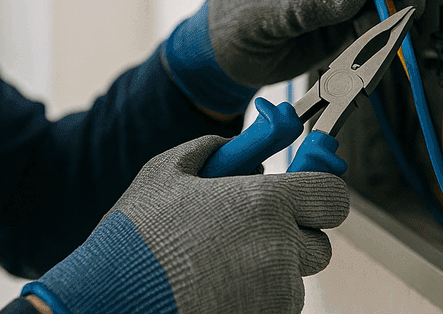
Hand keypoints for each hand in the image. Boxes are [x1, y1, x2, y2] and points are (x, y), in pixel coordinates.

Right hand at [24, 136, 348, 313]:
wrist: (110, 296)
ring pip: (294, 278)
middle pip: (319, 242)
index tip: (302, 190)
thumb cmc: (136, 235)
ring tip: (216, 261)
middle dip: (293, 233)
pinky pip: (274, 303)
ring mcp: (274, 295)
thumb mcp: (168, 171)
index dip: (317, 191)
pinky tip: (213, 285)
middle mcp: (280, 252)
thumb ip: (214, 149)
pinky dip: (254, 295)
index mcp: (265, 204)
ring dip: (269, 267)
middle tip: (251, 228)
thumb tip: (241, 145)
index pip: (332, 196)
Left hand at [209, 0, 423, 88]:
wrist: (221, 65)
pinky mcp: (344, 8)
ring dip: (394, 7)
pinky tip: (376, 47)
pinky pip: (377, 11)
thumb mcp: (258, 18)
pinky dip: (385, 29)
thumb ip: (305, 4)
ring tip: (387, 36)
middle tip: (403, 11)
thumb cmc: (226, 30)